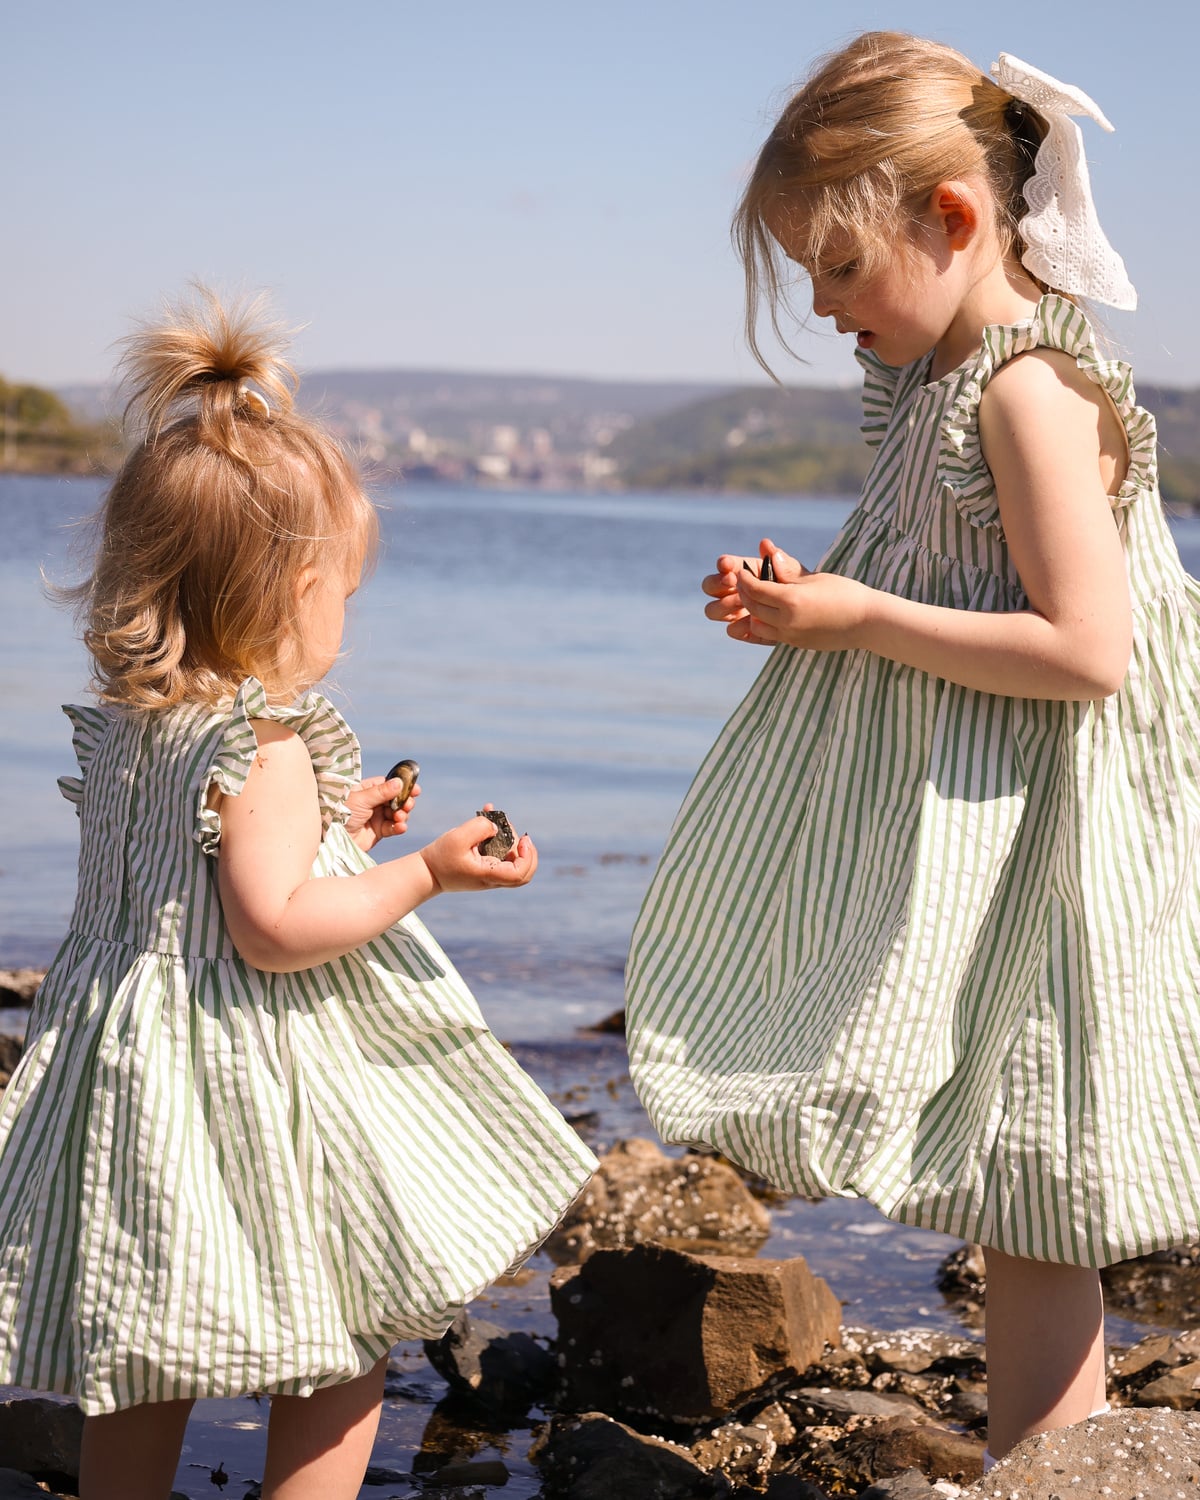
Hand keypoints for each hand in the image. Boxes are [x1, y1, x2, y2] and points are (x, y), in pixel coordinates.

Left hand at [346, 776, 419, 851]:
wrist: (332, 839)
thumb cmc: (341, 814)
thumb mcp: (362, 799)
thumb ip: (382, 792)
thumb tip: (399, 782)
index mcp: (366, 790)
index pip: (388, 785)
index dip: (402, 786)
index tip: (415, 789)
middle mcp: (372, 802)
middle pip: (395, 799)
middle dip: (404, 801)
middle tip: (408, 805)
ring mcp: (376, 817)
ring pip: (397, 813)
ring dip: (402, 814)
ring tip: (400, 817)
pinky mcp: (378, 832)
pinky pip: (393, 827)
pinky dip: (399, 827)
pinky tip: (400, 826)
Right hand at [420, 810, 537, 892]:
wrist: (427, 873)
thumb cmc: (440, 857)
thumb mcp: (458, 837)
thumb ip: (480, 827)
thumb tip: (496, 827)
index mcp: (488, 874)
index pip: (520, 873)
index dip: (528, 856)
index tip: (522, 840)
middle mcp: (493, 878)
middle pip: (524, 870)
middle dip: (524, 847)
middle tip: (509, 828)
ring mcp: (491, 874)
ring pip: (513, 860)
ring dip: (508, 836)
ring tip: (493, 815)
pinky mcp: (486, 868)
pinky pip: (500, 854)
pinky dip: (499, 837)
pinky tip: (489, 818)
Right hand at [703, 538, 806, 638]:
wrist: (815, 616)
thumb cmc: (803, 589)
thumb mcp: (796, 574)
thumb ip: (781, 562)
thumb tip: (766, 545)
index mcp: (743, 572)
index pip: (725, 566)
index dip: (723, 565)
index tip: (727, 565)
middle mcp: (732, 591)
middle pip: (709, 587)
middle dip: (717, 584)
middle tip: (732, 583)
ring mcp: (735, 612)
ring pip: (713, 610)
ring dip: (724, 605)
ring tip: (741, 602)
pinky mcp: (744, 631)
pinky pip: (733, 630)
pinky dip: (739, 626)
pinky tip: (750, 621)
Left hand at [731, 551, 872, 650]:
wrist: (867, 622)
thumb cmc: (845, 593)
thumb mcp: (815, 578)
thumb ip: (787, 570)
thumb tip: (768, 552)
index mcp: (791, 601)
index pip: (755, 589)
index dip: (745, 578)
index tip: (742, 570)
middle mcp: (787, 621)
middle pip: (752, 607)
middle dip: (744, 593)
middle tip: (744, 582)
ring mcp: (791, 636)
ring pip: (757, 626)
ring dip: (752, 612)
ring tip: (758, 599)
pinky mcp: (796, 644)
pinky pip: (770, 635)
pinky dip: (764, 624)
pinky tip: (770, 612)